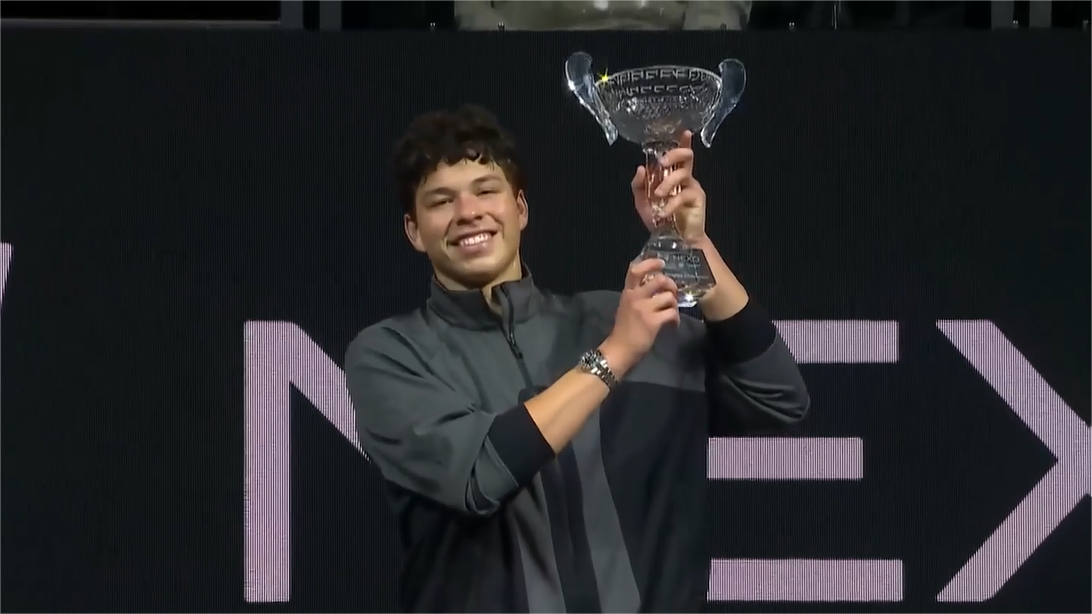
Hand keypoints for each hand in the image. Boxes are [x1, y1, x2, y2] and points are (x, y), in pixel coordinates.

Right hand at [600, 258, 680, 373]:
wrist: (619, 350)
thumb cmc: (623, 330)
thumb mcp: (626, 307)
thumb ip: (638, 296)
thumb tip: (657, 288)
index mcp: (627, 292)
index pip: (635, 270)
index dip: (650, 263)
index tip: (661, 263)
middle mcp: (635, 297)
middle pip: (659, 279)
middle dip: (671, 285)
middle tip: (672, 294)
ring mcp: (644, 309)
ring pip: (669, 297)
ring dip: (674, 305)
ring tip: (671, 313)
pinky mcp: (653, 322)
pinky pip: (672, 313)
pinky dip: (675, 319)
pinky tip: (672, 325)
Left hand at [630, 130, 707, 242]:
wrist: (674, 241)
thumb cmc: (660, 220)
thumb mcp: (643, 203)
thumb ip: (639, 186)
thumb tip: (641, 168)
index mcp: (673, 175)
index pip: (679, 155)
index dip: (683, 142)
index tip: (685, 131)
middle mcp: (685, 177)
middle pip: (686, 156)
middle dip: (673, 154)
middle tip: (661, 163)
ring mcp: (692, 187)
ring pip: (683, 173)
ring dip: (667, 183)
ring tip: (658, 196)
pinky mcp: (697, 198)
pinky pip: (684, 194)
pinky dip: (671, 203)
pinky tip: (664, 213)